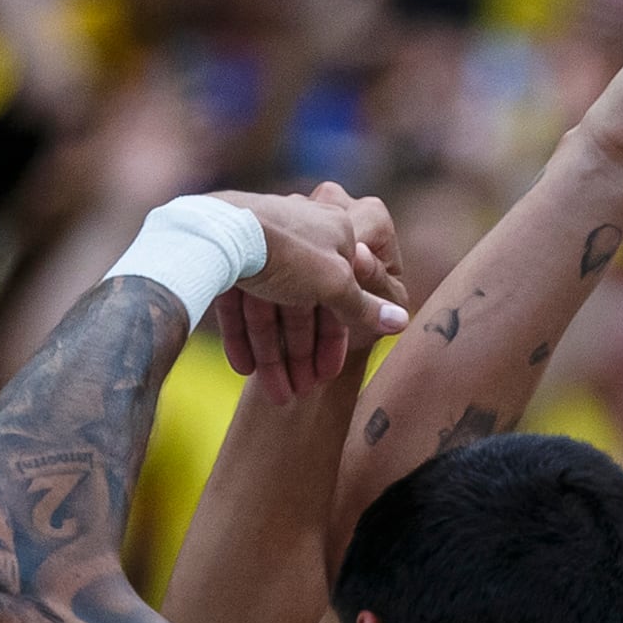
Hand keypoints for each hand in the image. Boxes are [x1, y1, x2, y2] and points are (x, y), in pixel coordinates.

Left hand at [209, 183, 409, 399]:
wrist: (220, 232)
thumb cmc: (289, 251)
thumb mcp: (337, 284)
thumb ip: (366, 308)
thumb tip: (402, 321)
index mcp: (334, 234)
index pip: (339, 295)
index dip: (334, 340)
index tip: (326, 374)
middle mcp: (298, 238)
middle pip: (301, 306)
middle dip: (298, 354)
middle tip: (297, 391)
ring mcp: (260, 247)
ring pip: (268, 309)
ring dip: (271, 354)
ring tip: (269, 390)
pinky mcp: (227, 258)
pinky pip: (239, 303)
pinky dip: (242, 336)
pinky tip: (243, 367)